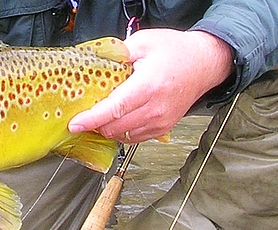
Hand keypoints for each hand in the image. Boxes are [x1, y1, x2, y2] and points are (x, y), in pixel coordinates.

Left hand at [68, 29, 233, 142]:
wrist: (203, 64)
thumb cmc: (176, 52)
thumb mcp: (144, 42)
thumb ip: (117, 54)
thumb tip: (95, 63)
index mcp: (148, 86)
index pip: (115, 108)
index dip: (92, 118)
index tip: (74, 124)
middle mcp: (155, 108)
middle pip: (114, 127)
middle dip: (95, 123)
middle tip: (84, 113)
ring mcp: (160, 121)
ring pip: (122, 135)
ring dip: (108, 128)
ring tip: (103, 114)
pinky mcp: (162, 129)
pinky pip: (133, 139)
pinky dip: (121, 132)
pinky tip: (118, 118)